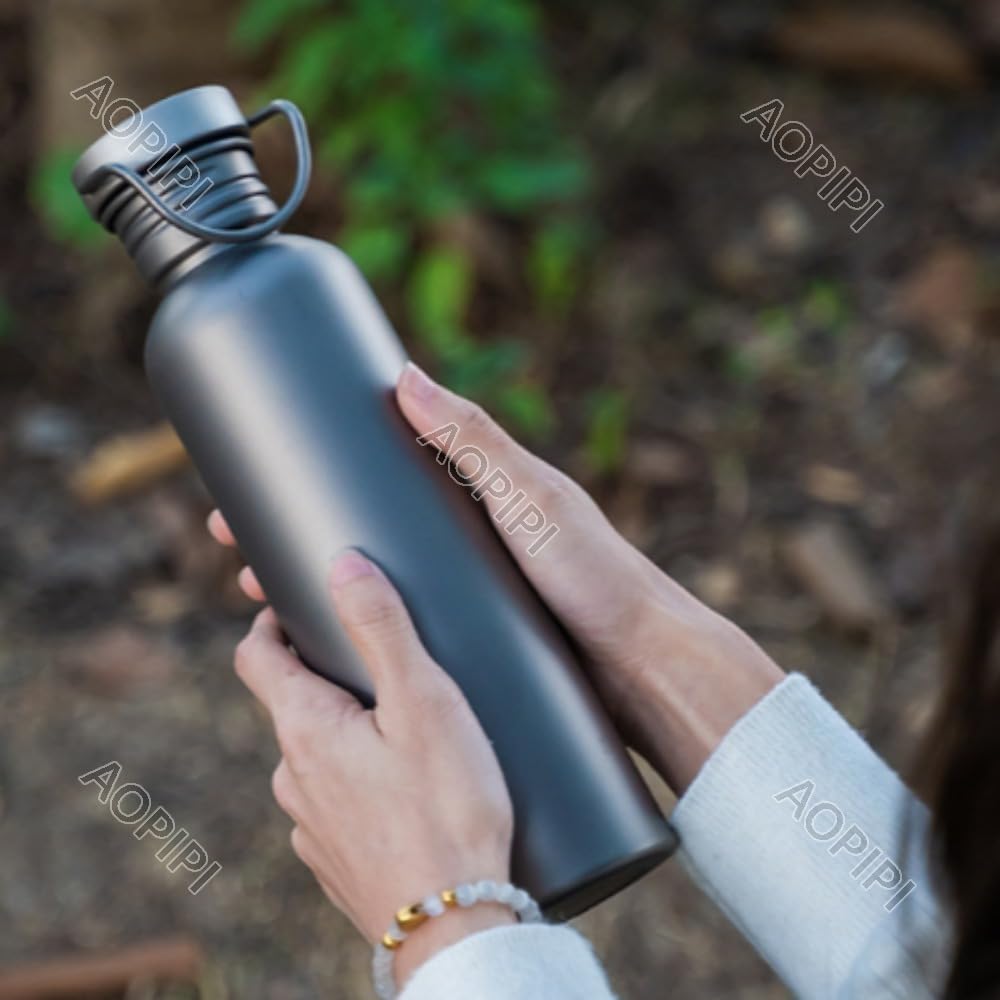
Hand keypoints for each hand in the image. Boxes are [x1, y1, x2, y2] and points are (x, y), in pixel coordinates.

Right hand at [210, 363, 783, 793]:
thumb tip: (406, 376)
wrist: (642, 666)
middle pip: (362, 517)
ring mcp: (461, 586)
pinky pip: (395, 617)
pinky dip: (352, 617)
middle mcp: (464, 534)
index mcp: (479, 490)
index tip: (260, 465)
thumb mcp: (533, 499)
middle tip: (234, 535)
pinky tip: (315, 634)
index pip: (384, 458)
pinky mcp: (465, 633)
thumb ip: (477, 443)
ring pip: (370, 571)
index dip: (320, 457)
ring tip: (258, 586)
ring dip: (312, 573)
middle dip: (294, 523)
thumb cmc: (597, 575)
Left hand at [231, 550, 514, 986]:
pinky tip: (403, 790)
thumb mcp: (424, 702)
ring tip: (401, 728)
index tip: (292, 603)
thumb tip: (343, 563)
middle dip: (323, 676)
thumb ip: (382, 628)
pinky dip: (358, 783)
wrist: (453, 927)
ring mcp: (311, 825)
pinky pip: (336, 803)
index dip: (268, 622)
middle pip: (291, 706)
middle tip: (375, 661)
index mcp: (306, 728)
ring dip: (344, 734)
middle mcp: (294, 776)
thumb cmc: (445, 809)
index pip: (257, 657)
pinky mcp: (336, 859)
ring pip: (316, 758)